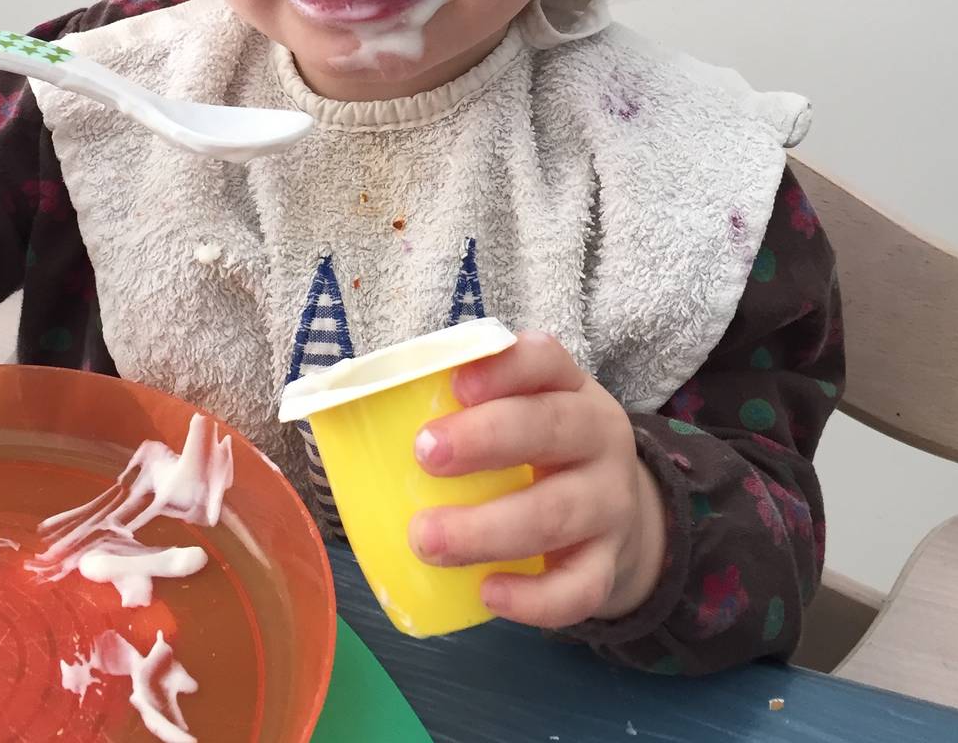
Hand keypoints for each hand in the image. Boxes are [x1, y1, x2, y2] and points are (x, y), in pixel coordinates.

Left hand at [409, 332, 666, 627]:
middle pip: (552, 427)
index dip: (503, 368)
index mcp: (566, 388)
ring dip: (487, 529)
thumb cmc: (535, 457)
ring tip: (427, 540)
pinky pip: (580, 586)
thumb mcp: (514, 416)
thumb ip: (455, 410)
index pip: (544, 359)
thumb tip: (342, 413)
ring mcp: (611, 502)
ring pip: (558, 512)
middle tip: (424, 455)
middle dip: (486, 439)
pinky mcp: (610, 562)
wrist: (616, 519)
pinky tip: (489, 594)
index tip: (456, 384)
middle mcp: (598, 437)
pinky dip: (534, 597)